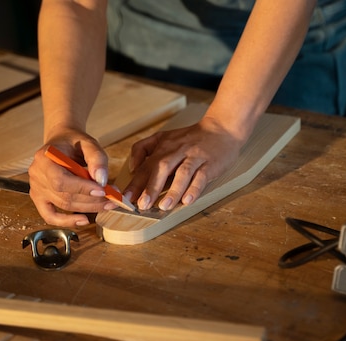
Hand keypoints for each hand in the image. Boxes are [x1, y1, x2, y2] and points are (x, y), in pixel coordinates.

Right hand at [28, 128, 116, 226]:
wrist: (62, 141)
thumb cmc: (74, 142)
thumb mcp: (88, 143)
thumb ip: (97, 159)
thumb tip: (102, 179)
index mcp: (44, 158)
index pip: (61, 180)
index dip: (82, 189)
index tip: (103, 191)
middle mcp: (36, 174)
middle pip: (64, 196)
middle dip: (92, 201)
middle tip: (113, 200)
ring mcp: (36, 188)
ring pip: (63, 206)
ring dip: (88, 208)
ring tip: (107, 205)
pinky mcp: (40, 199)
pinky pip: (50, 216)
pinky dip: (67, 221)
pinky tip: (84, 220)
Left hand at [124, 116, 246, 210]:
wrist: (221, 129)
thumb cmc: (190, 138)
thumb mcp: (163, 138)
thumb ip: (143, 149)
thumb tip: (132, 167)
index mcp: (163, 147)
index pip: (145, 166)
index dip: (134, 183)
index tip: (124, 199)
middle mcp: (177, 151)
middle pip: (161, 168)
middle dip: (150, 187)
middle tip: (142, 205)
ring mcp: (194, 157)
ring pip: (182, 173)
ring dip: (173, 190)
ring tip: (164, 206)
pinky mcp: (210, 164)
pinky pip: (201, 177)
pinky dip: (194, 189)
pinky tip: (188, 201)